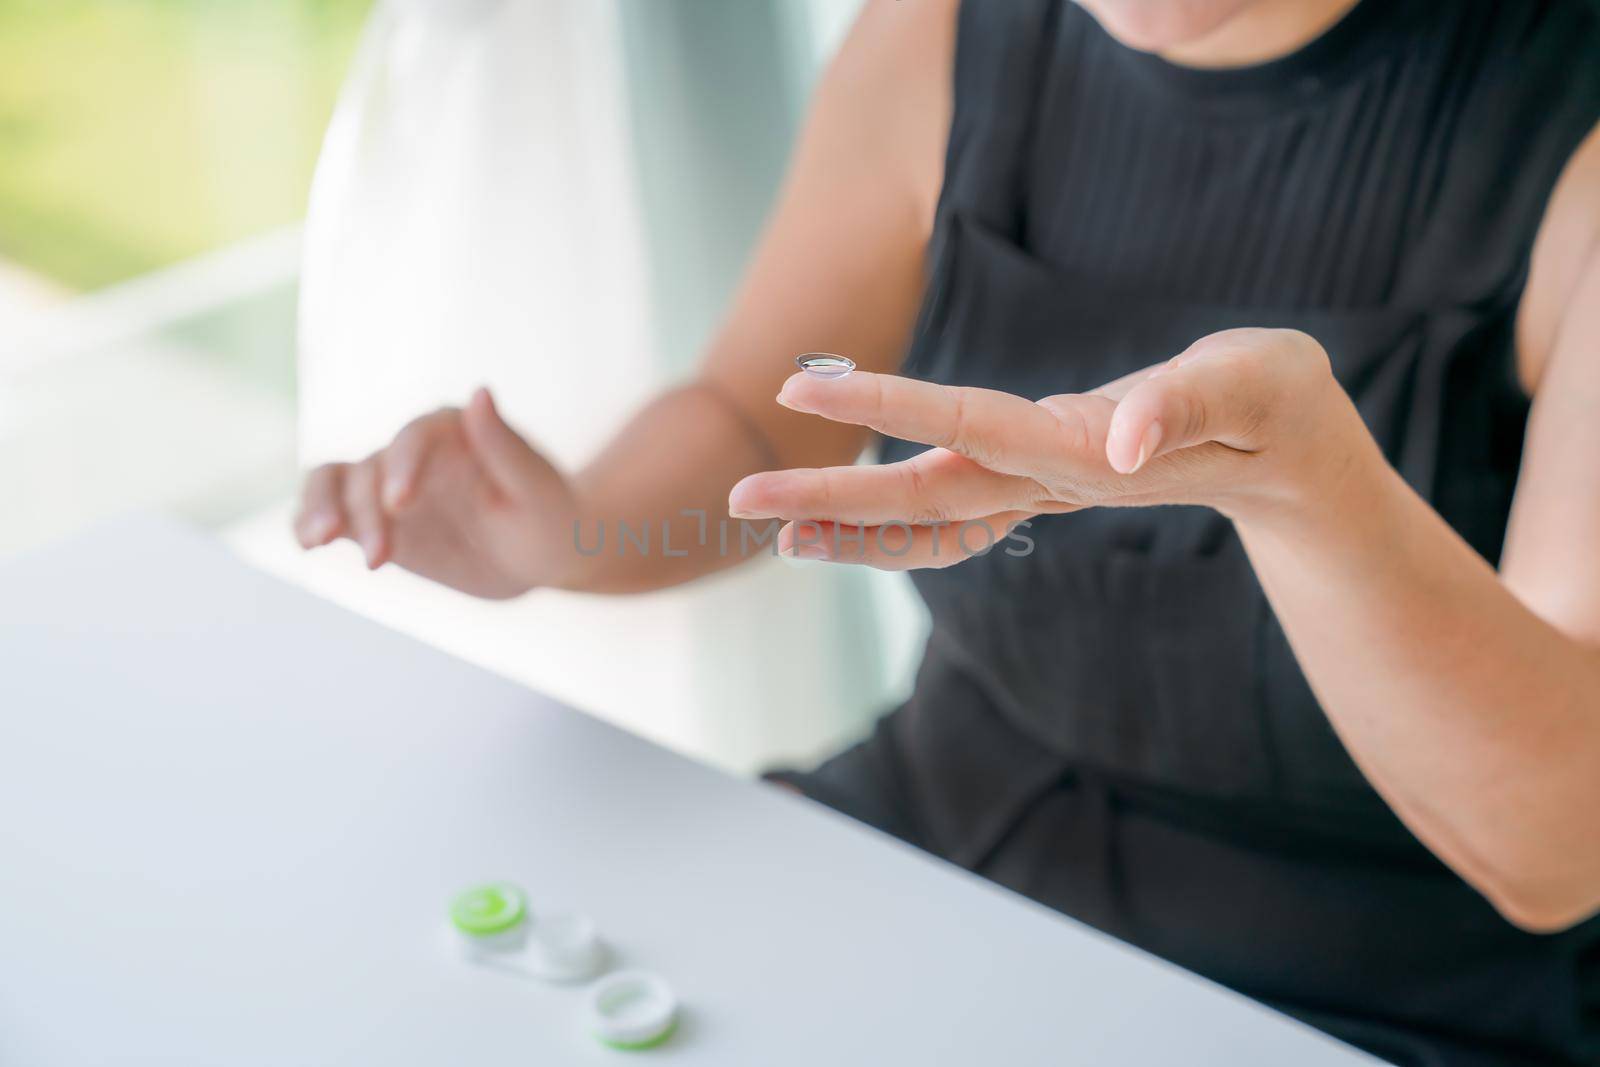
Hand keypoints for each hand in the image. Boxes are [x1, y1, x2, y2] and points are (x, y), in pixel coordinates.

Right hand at [293, 388, 581, 598]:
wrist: (542, 555)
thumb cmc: (550, 518)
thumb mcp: (538, 490)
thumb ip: (505, 446)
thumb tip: (480, 392)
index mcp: (454, 430)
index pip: (416, 437)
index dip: (403, 465)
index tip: (401, 502)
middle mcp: (412, 451)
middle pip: (369, 467)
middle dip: (363, 508)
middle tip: (378, 557)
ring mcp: (387, 484)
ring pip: (333, 483)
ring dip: (319, 509)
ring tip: (317, 541)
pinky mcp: (372, 520)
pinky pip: (329, 515)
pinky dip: (309, 523)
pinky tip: (307, 543)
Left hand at [727, 329, 1370, 568]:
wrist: (1293, 466)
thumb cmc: (1281, 411)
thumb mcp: (1258, 383)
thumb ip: (1192, 403)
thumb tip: (1125, 436)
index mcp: (1085, 449)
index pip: (968, 424)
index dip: (887, 403)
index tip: (802, 389)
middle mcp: (1050, 478)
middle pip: (924, 495)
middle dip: (832, 496)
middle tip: (739, 494)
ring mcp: (1043, 488)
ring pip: (930, 519)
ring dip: (851, 524)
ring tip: (773, 526)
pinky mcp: (1045, 483)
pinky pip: (955, 513)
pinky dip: (895, 521)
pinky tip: (850, 521)